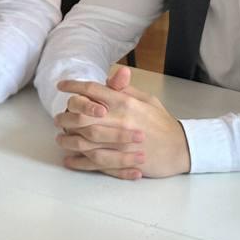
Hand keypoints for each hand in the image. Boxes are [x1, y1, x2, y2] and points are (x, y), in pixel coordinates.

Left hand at [54, 67, 189, 179]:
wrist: (180, 148)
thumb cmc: (162, 123)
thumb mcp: (147, 100)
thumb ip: (126, 90)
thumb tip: (111, 77)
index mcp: (126, 103)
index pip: (93, 90)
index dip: (74, 86)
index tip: (62, 86)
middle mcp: (120, 121)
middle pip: (83, 116)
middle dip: (66, 116)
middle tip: (59, 117)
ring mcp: (119, 143)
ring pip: (84, 141)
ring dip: (68, 139)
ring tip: (61, 138)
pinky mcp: (121, 162)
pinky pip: (93, 162)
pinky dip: (78, 162)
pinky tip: (69, 159)